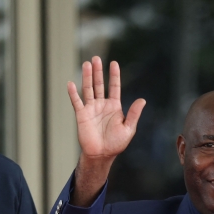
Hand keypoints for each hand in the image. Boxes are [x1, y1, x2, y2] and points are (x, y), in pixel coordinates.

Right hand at [66, 56, 145, 205]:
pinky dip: (73, 93)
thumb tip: (142, 100)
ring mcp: (91, 109)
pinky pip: (77, 102)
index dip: (114, 75)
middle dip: (98, 72)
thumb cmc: (116, 144)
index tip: (114, 63)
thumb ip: (134, 114)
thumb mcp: (129, 129)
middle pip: (99, 84)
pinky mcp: (82, 115)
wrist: (101, 155)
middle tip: (96, 58)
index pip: (114, 87)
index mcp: (114, 107)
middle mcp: (102, 105)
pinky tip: (71, 84)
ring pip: (88, 89)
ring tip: (86, 64)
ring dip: (87, 77)